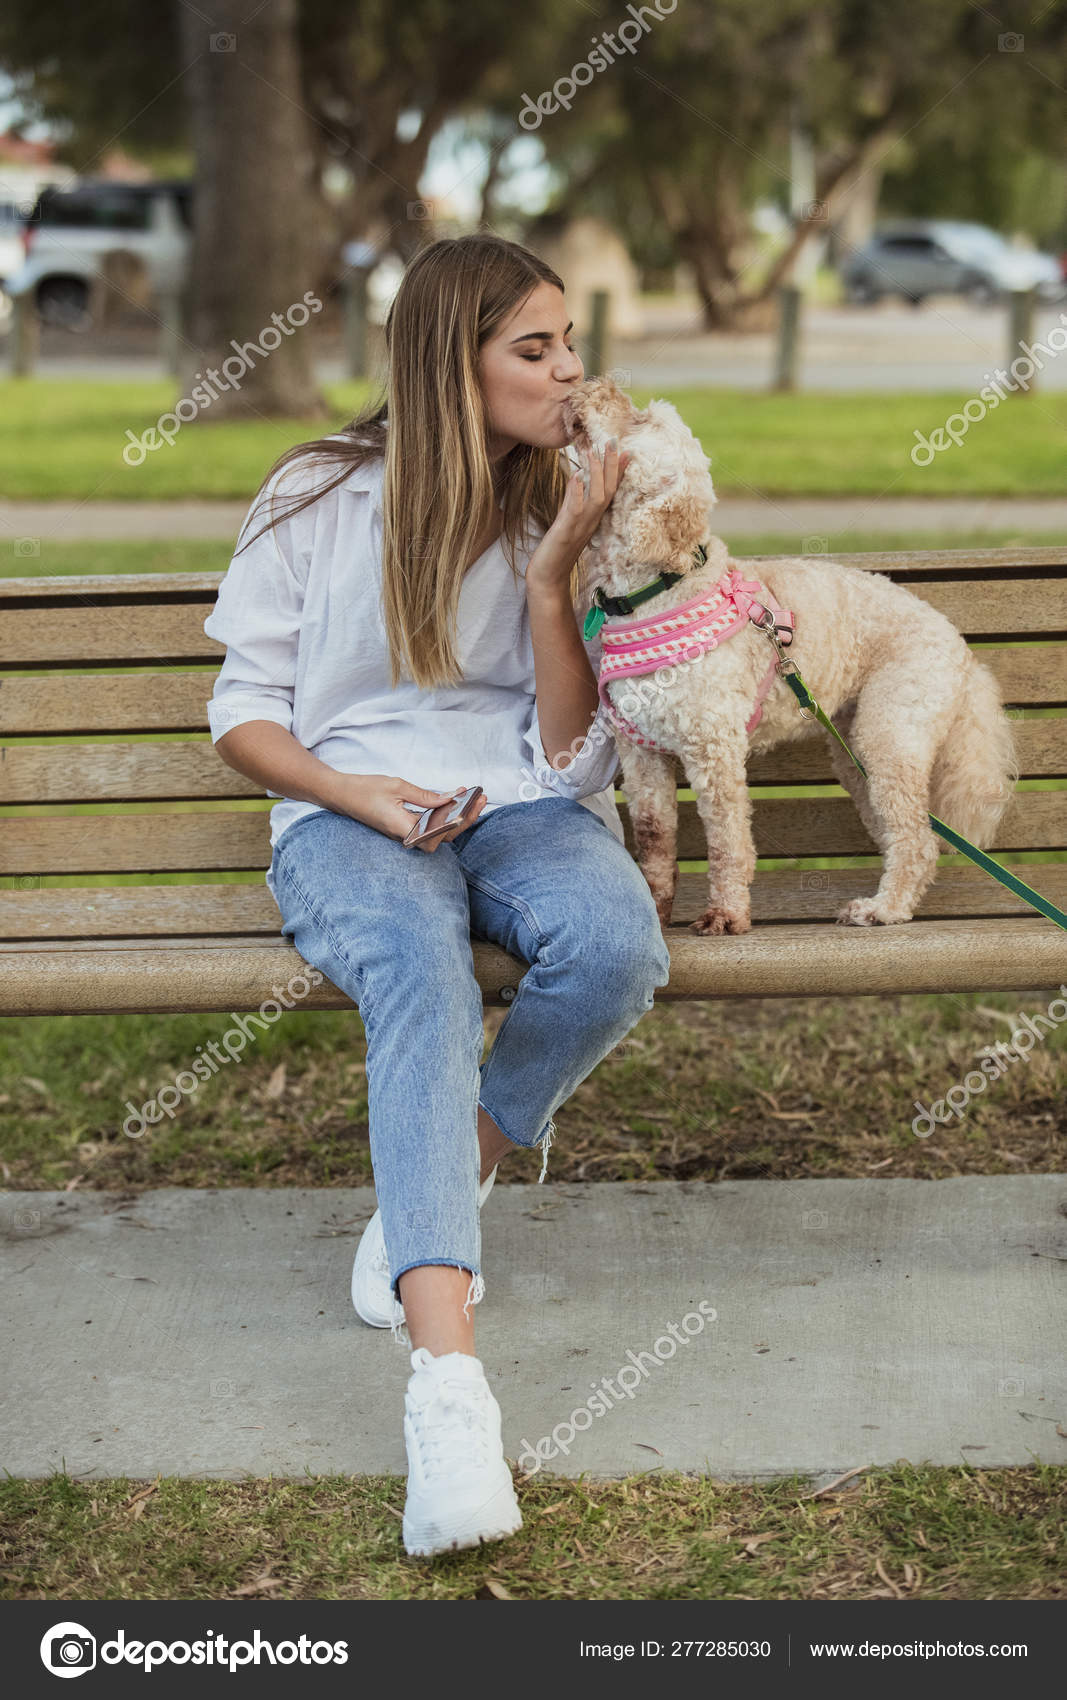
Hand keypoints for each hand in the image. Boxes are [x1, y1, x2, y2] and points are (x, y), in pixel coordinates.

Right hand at [337, 774, 487, 851]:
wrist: (341, 795)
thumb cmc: (366, 790)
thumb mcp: (398, 786)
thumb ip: (425, 796)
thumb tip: (451, 800)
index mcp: (403, 828)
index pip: (437, 834)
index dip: (458, 822)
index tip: (471, 806)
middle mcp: (405, 836)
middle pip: (443, 836)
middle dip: (465, 819)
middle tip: (481, 798)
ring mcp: (406, 834)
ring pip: (439, 833)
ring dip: (458, 818)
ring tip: (475, 799)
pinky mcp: (406, 828)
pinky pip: (431, 827)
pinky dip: (445, 816)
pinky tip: (456, 802)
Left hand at [526, 439, 630, 595]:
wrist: (548, 577)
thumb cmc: (557, 550)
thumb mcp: (567, 520)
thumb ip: (574, 501)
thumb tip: (579, 478)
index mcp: (593, 519)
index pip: (609, 491)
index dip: (618, 472)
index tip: (626, 451)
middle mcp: (591, 522)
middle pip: (607, 490)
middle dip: (611, 466)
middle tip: (613, 441)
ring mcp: (580, 527)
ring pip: (596, 498)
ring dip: (596, 474)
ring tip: (593, 451)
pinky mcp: (565, 532)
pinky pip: (574, 510)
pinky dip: (577, 493)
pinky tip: (577, 476)